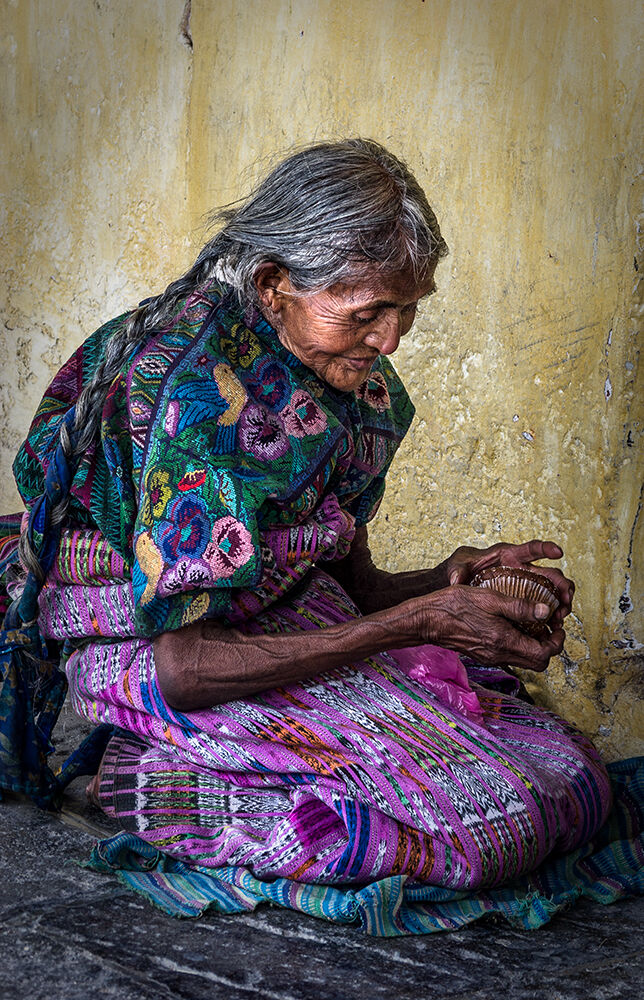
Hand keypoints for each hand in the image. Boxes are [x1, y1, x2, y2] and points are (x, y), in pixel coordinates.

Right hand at [412, 584, 565, 671]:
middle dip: (549, 646)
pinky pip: (509, 654)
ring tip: (533, 622)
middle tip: (549, 626)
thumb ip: (520, 607)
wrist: (427, 620)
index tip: (557, 625)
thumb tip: (546, 612)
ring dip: (534, 645)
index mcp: (505, 642)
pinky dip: (518, 643)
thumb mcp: (490, 598)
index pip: (544, 655)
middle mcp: (500, 655)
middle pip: (537, 663)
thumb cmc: (455, 606)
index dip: (557, 642)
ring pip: (524, 659)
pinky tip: (512, 624)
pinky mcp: (483, 653)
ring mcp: (490, 656)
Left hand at [445, 539, 573, 627]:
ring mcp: (525, 585)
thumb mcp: (458, 565)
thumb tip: (457, 579)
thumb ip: (458, 569)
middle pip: (549, 573)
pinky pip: (541, 606)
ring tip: (562, 615)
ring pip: (551, 591)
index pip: (531, 548)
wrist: (460, 581)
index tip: (559, 552)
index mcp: (509, 555)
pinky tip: (552, 625)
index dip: (546, 548)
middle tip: (566, 599)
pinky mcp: (523, 599)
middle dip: (562, 585)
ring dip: (560, 602)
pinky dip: (549, 614)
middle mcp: (522, 569)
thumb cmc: (462, 567)